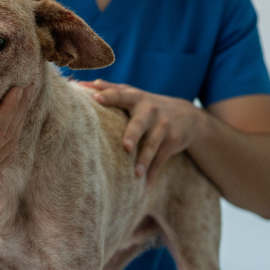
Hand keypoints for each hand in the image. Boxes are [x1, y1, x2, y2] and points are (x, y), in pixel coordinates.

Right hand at [0, 82, 33, 211]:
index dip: (10, 108)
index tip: (17, 88)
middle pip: (8, 135)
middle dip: (20, 109)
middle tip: (29, 86)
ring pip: (9, 146)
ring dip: (19, 122)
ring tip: (26, 101)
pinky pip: (5, 159)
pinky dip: (13, 140)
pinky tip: (15, 126)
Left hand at [80, 79, 202, 182]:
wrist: (189, 116)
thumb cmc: (149, 105)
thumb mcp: (134, 94)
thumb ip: (110, 89)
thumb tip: (81, 82)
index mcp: (136, 98)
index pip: (121, 95)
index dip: (108, 95)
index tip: (95, 98)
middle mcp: (151, 111)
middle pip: (140, 123)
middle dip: (133, 134)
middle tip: (126, 147)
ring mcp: (164, 126)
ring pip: (152, 145)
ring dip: (144, 161)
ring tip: (136, 174)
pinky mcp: (174, 141)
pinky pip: (161, 159)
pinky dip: (153, 174)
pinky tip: (145, 187)